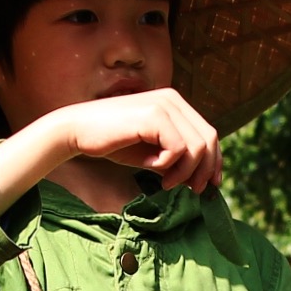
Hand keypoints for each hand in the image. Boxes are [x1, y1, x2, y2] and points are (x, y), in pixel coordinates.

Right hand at [56, 89, 221, 194]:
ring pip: (197, 146)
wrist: (77, 131)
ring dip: (184, 171)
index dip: (214, 161)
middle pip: (209, 139)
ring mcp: (164, 105)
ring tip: (165, 182)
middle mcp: (173, 100)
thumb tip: (200, 179)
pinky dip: (167, 165)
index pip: (208, 133)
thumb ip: (175, 158)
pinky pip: (178, 149)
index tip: (209, 185)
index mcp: (175, 104)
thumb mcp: (151, 151)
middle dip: (204, 170)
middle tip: (191, 190)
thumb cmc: (113, 142)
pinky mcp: (154, 116)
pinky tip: (149, 168)